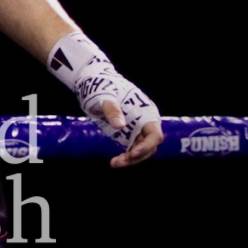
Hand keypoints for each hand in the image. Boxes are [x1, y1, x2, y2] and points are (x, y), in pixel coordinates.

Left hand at [44, 30, 159, 167]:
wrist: (92, 83)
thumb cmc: (102, 86)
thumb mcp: (105, 96)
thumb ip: (112, 109)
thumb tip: (120, 125)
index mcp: (147, 113)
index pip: (155, 135)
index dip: (147, 146)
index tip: (133, 153)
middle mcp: (145, 123)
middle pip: (149, 146)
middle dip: (137, 156)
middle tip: (119, 162)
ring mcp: (136, 128)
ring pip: (140, 149)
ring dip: (130, 159)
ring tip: (115, 163)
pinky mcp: (127, 133)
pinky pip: (131, 148)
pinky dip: (125, 156)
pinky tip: (115, 161)